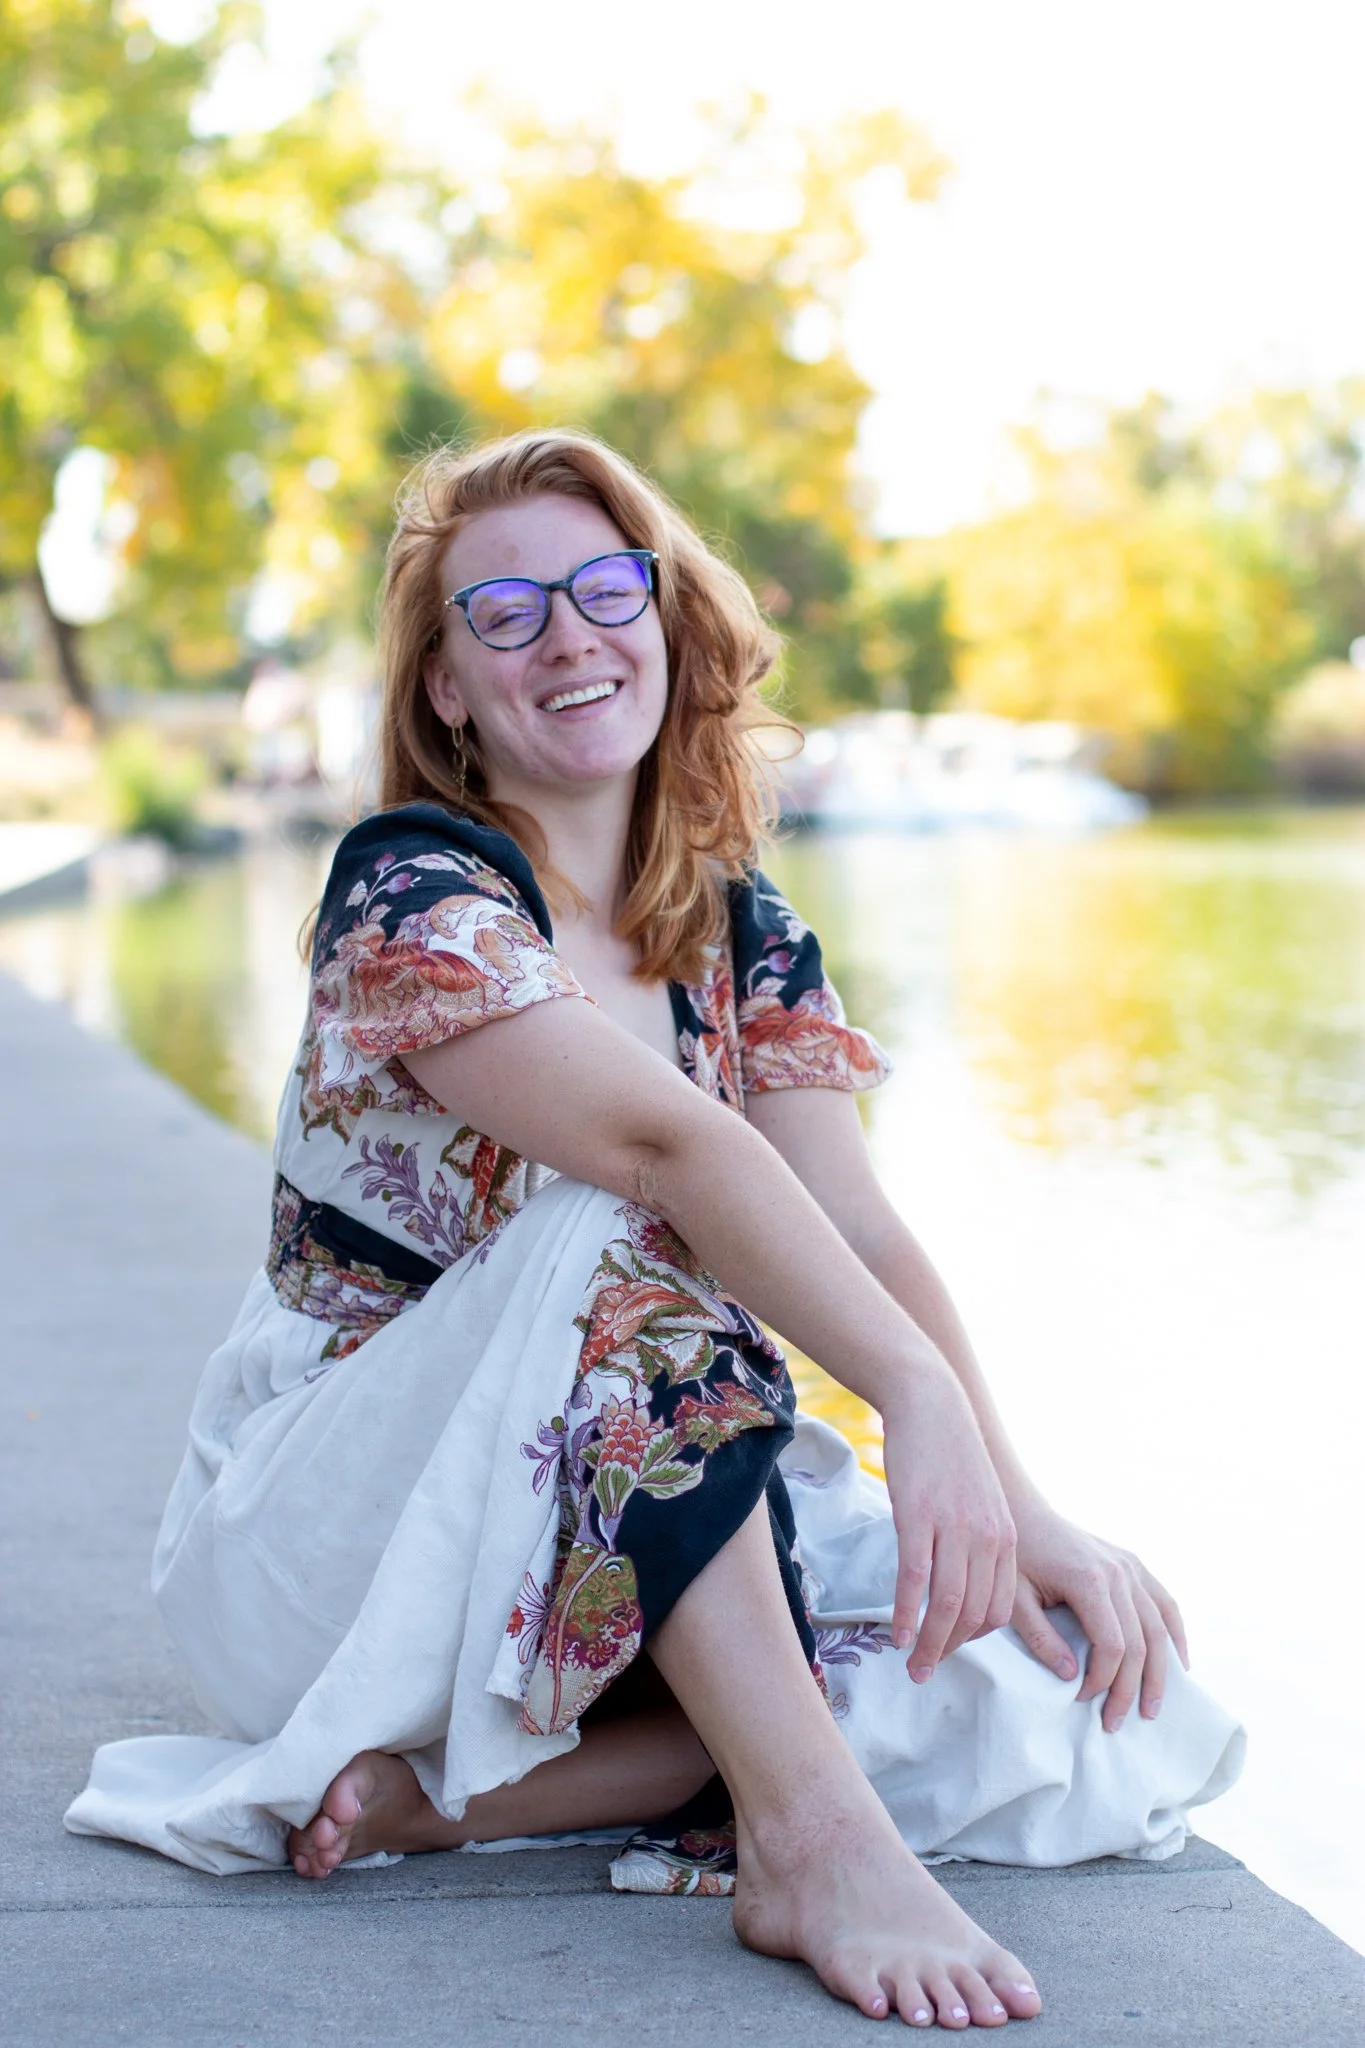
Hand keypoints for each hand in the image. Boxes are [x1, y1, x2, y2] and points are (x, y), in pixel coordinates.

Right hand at [880, 1373, 1017, 1684]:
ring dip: (930, 1645)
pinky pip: (916, 1578)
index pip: (997, 1609)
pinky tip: (899, 1636)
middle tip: (925, 1673)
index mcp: (1006, 1540)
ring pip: (948, 1604)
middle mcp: (988, 1538)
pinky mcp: (919, 1515)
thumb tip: (960, 1590)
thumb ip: (977, 1546)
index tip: (946, 1649)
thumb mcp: (979, 1504)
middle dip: (950, 1652)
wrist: (932, 1404)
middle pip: (975, 1615)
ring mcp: (954, 1527)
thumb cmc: (950, 1457)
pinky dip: (908, 1614)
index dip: (971, 1638)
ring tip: (912, 1667)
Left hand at [1007, 1494, 1189, 1731]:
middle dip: (1130, 1690)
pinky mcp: (1133, 1563)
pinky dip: (1175, 1636)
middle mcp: (1118, 1573)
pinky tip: (1180, 1665)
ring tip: (1151, 1710)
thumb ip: (1040, 1638)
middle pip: (1140, 1643)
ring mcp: (1130, 1566)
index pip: (1112, 1646)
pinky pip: (1164, 1603)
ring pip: (1159, 1628)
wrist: (1022, 1510)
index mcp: (1089, 1580)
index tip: (1082, 1700)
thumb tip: (1072, 1677)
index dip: (1102, 1681)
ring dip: (1159, 1673)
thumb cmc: (1014, 1557)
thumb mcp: (1014, 1599)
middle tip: (1115, 1724)